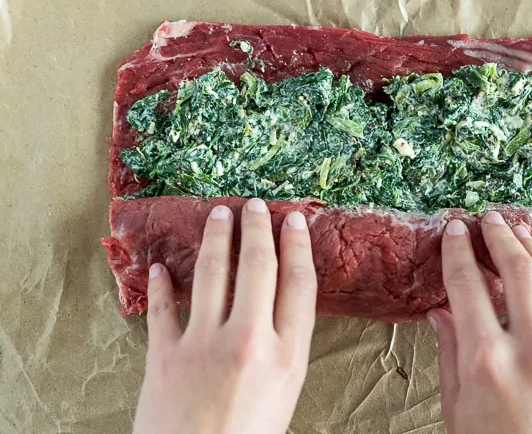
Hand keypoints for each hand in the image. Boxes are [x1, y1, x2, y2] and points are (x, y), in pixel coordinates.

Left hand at [133, 199, 317, 433]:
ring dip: (218, 239)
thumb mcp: (284, 396)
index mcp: (286, 356)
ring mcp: (203, 345)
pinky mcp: (164, 357)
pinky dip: (161, 286)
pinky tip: (162, 267)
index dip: (297, 247)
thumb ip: (284, 350)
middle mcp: (249, 341)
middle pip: (258, 268)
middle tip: (256, 205)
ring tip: (220, 215)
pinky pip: (162, 309)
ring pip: (214, 274)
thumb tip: (279, 307)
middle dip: (258, 230)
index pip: (298, 284)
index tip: (293, 222)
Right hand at [428, 211, 531, 433]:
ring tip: (519, 233)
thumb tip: (441, 310)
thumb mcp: (454, 403)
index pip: (468, 286)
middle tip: (489, 219)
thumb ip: (449, 350)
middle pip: (520, 271)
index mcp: (486, 361)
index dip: (458, 251)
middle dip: (501, 237)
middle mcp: (531, 351)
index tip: (454, 230)